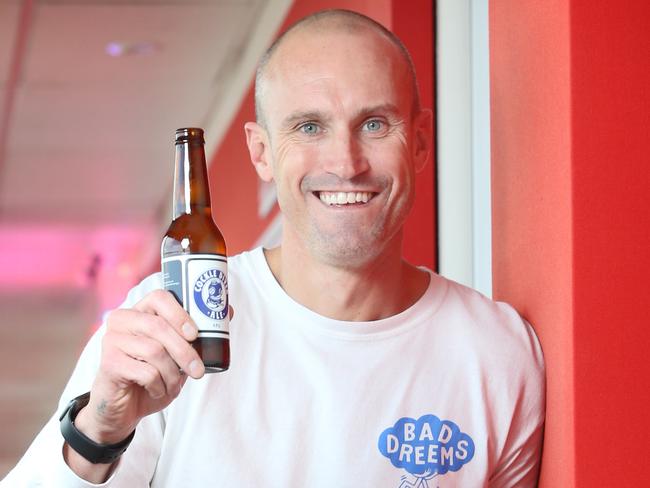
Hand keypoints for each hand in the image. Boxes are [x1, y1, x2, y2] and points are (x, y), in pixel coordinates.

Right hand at [75, 289, 203, 444]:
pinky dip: (159, 385)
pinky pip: (145, 372)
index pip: (159, 297)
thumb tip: (229, 310)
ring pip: (154, 351)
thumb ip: (196, 334)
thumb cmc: (153, 374)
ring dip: (172, 374)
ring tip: (174, 384)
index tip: (194, 334)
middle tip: (198, 370)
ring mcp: (112, 340)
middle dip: (184, 351)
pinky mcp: (108, 363)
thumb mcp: (178, 353)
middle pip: (159, 327)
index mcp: (140, 310)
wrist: (125, 408)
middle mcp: (122, 320)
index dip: (179, 314)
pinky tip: (157, 390)